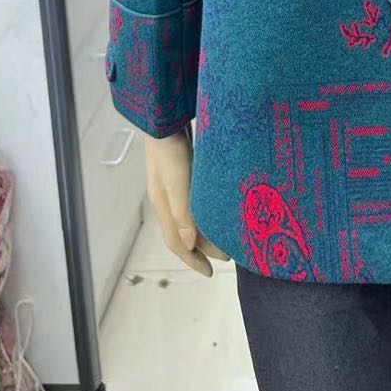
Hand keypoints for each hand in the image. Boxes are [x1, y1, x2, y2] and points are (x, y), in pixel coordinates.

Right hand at [144, 126, 230, 275]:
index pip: (177, 242)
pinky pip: (192, 202)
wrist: (164, 117)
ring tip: (224, 236)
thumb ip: (184, 212)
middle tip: (227, 256)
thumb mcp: (178, 182)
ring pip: (189, 218)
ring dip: (205, 230)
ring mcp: (173, 187)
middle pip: (184, 233)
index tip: (210, 272)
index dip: (193, 260)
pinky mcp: (181, 173)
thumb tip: (189, 245)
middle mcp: (166, 200)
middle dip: (203, 248)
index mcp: (163, 206)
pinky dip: (203, 212)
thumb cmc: (171, 149)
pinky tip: (215, 207)